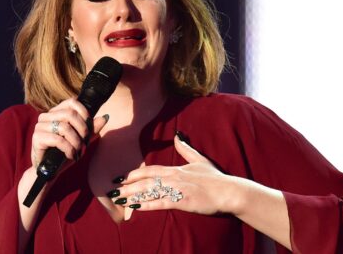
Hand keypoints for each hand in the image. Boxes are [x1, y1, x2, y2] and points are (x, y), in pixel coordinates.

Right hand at [31, 98, 108, 170]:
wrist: (50, 171)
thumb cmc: (64, 154)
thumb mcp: (81, 140)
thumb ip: (92, 129)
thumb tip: (105, 117)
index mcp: (56, 112)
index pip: (72, 102)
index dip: (84, 113)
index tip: (89, 128)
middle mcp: (46, 116)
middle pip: (70, 114)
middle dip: (82, 130)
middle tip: (85, 143)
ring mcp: (40, 126)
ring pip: (64, 127)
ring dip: (76, 142)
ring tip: (79, 151)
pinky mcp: (36, 137)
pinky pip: (57, 139)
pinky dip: (68, 149)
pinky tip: (71, 156)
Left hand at [114, 134, 234, 214]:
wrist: (229, 191)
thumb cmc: (215, 178)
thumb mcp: (199, 160)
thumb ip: (186, 149)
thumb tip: (177, 136)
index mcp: (175, 169)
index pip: (149, 170)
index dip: (133, 174)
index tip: (121, 177)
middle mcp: (173, 177)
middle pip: (145, 180)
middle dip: (127, 185)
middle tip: (112, 189)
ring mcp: (177, 189)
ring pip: (149, 191)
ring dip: (132, 195)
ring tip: (118, 199)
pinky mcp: (182, 201)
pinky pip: (161, 203)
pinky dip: (147, 205)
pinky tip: (135, 207)